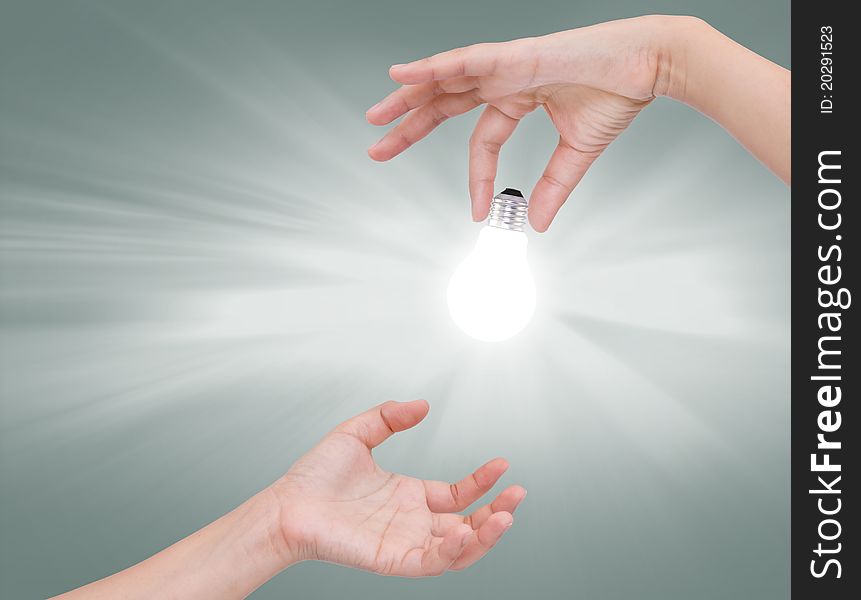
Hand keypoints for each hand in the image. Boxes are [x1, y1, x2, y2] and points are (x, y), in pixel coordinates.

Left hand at [272, 399, 524, 575]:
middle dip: (497, 513)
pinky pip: (430, 562)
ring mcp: (404, 543)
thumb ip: (390, 417)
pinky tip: (465, 530)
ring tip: (505, 517)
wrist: (286, 503)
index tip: (503, 464)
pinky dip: (452, 552)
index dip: (483, 482)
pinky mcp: (391, 560)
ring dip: (485, 537)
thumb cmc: (314, 475)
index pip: (458, 495)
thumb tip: (423, 405)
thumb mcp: (358, 433)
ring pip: (458, 549)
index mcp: (409, 496)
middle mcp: (412, 522)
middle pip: (468, 525)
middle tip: (519, 496)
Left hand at [366, 15, 789, 230]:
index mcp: (519, 96)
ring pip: (446, 79)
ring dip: (408, 96)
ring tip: (377, 115)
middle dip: (411, 124)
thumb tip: (539, 223)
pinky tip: (404, 75)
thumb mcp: (577, 153)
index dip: (476, 176)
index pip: (484, 139)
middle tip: (378, 145)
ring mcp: (507, 63)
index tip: (475, 212)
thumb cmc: (618, 94)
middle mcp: (506, 78)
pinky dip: (433, 67)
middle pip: (446, 102)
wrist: (650, 66)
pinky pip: (466, 60)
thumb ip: (554, 186)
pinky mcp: (515, 54)